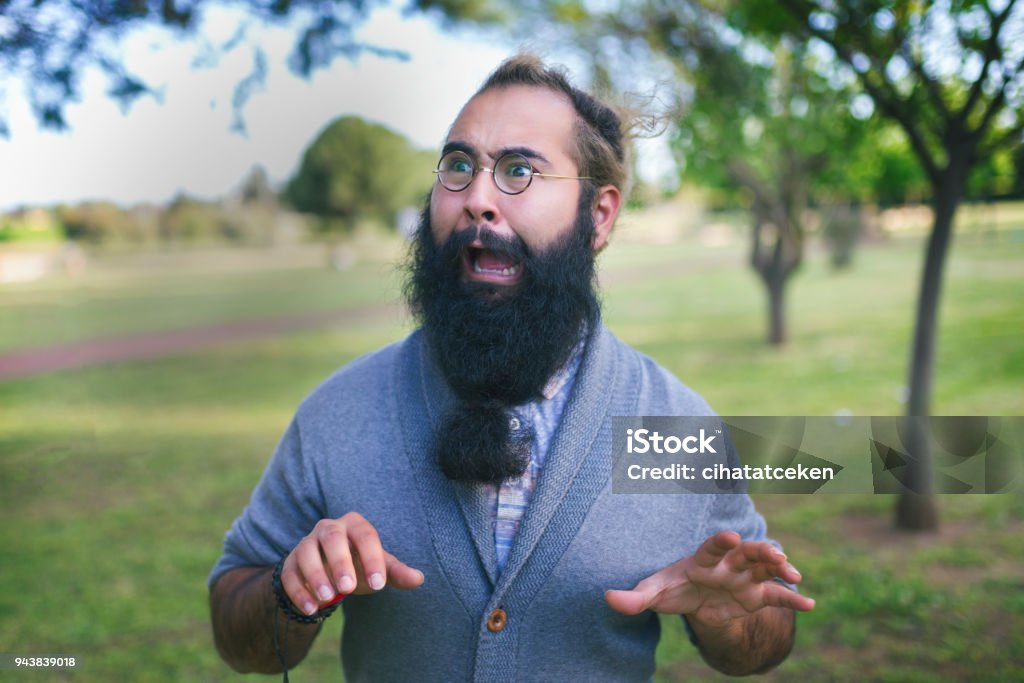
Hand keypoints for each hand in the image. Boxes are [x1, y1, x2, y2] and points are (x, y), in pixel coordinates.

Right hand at [280, 512, 423, 615]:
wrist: (328, 573)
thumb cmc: (359, 565)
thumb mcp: (378, 568)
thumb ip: (396, 573)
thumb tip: (418, 579)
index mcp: (354, 525)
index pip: (365, 535)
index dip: (372, 558)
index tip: (379, 584)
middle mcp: (329, 529)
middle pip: (332, 537)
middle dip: (340, 562)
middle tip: (348, 588)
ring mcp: (306, 544)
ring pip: (306, 552)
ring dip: (316, 575)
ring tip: (329, 598)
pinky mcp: (290, 563)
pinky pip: (289, 573)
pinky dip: (298, 591)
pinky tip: (312, 609)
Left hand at [604, 531, 814, 626]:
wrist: (695, 601)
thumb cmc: (673, 589)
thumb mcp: (654, 593)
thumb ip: (634, 597)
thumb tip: (607, 598)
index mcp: (703, 558)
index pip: (713, 546)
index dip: (722, 541)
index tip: (732, 536)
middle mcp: (729, 563)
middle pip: (747, 552)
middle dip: (760, 551)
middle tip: (774, 554)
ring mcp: (746, 577)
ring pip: (766, 568)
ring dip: (780, 567)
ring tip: (793, 574)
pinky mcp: (757, 595)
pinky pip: (777, 596)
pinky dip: (793, 598)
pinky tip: (810, 604)